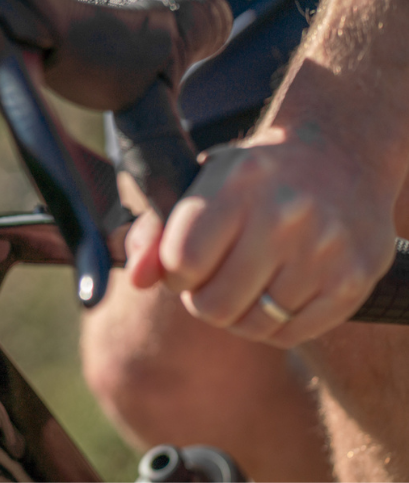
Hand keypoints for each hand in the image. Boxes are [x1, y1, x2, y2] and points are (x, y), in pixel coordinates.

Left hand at [123, 122, 397, 347]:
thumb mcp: (200, 183)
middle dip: (203, 300)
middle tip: (215, 280)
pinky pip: (292, 333)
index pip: (182, 261)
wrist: (341, 156)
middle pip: (215, 303)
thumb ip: (155, 231)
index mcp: (238, 183)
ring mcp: (323, 249)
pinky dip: (274, 325)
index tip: (186, 264)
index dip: (174, 274)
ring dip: (239, 315)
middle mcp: (285, 214)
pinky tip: (276, 295)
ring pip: (253, 323)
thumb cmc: (254, 177)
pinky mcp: (353, 280)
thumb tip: (136, 279)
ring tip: (247, 286)